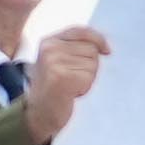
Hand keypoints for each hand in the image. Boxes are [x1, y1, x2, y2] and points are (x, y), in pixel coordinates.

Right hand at [17, 23, 107, 144]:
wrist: (38, 113)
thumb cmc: (52, 88)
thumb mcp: (57, 61)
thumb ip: (73, 48)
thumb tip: (103, 46)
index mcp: (48, 42)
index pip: (80, 30)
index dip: (98, 39)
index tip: (107, 51)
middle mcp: (50, 48)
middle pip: (91, 48)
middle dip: (90, 65)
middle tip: (74, 77)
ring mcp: (55, 62)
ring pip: (93, 63)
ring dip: (88, 77)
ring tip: (72, 85)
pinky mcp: (62, 76)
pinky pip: (89, 76)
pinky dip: (86, 86)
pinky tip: (73, 92)